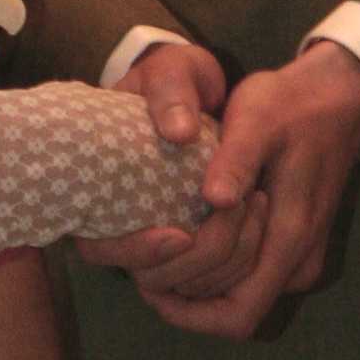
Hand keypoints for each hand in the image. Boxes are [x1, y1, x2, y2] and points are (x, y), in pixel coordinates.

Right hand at [75, 42, 267, 291]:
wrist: (200, 91)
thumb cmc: (172, 81)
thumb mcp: (169, 74)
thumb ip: (170, 95)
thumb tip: (178, 133)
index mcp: (97, 192)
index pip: (97, 248)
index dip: (135, 251)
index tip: (180, 235)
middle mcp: (124, 224)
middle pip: (149, 278)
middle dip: (198, 258)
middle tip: (235, 212)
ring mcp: (158, 236)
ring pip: (184, 284)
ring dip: (225, 262)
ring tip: (255, 208)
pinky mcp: (193, 239)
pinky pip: (211, 276)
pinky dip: (239, 264)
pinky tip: (262, 224)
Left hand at [137, 41, 359, 338]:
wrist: (338, 95)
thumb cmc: (293, 104)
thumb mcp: (259, 117)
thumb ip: (237, 160)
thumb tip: (215, 200)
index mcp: (291, 238)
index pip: (236, 316)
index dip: (187, 314)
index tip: (146, 283)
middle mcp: (298, 263)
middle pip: (230, 311)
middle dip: (182, 294)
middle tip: (142, 257)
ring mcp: (299, 258)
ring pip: (237, 296)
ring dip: (196, 280)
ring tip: (158, 244)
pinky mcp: (294, 246)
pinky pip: (247, 277)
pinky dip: (213, 266)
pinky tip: (185, 233)